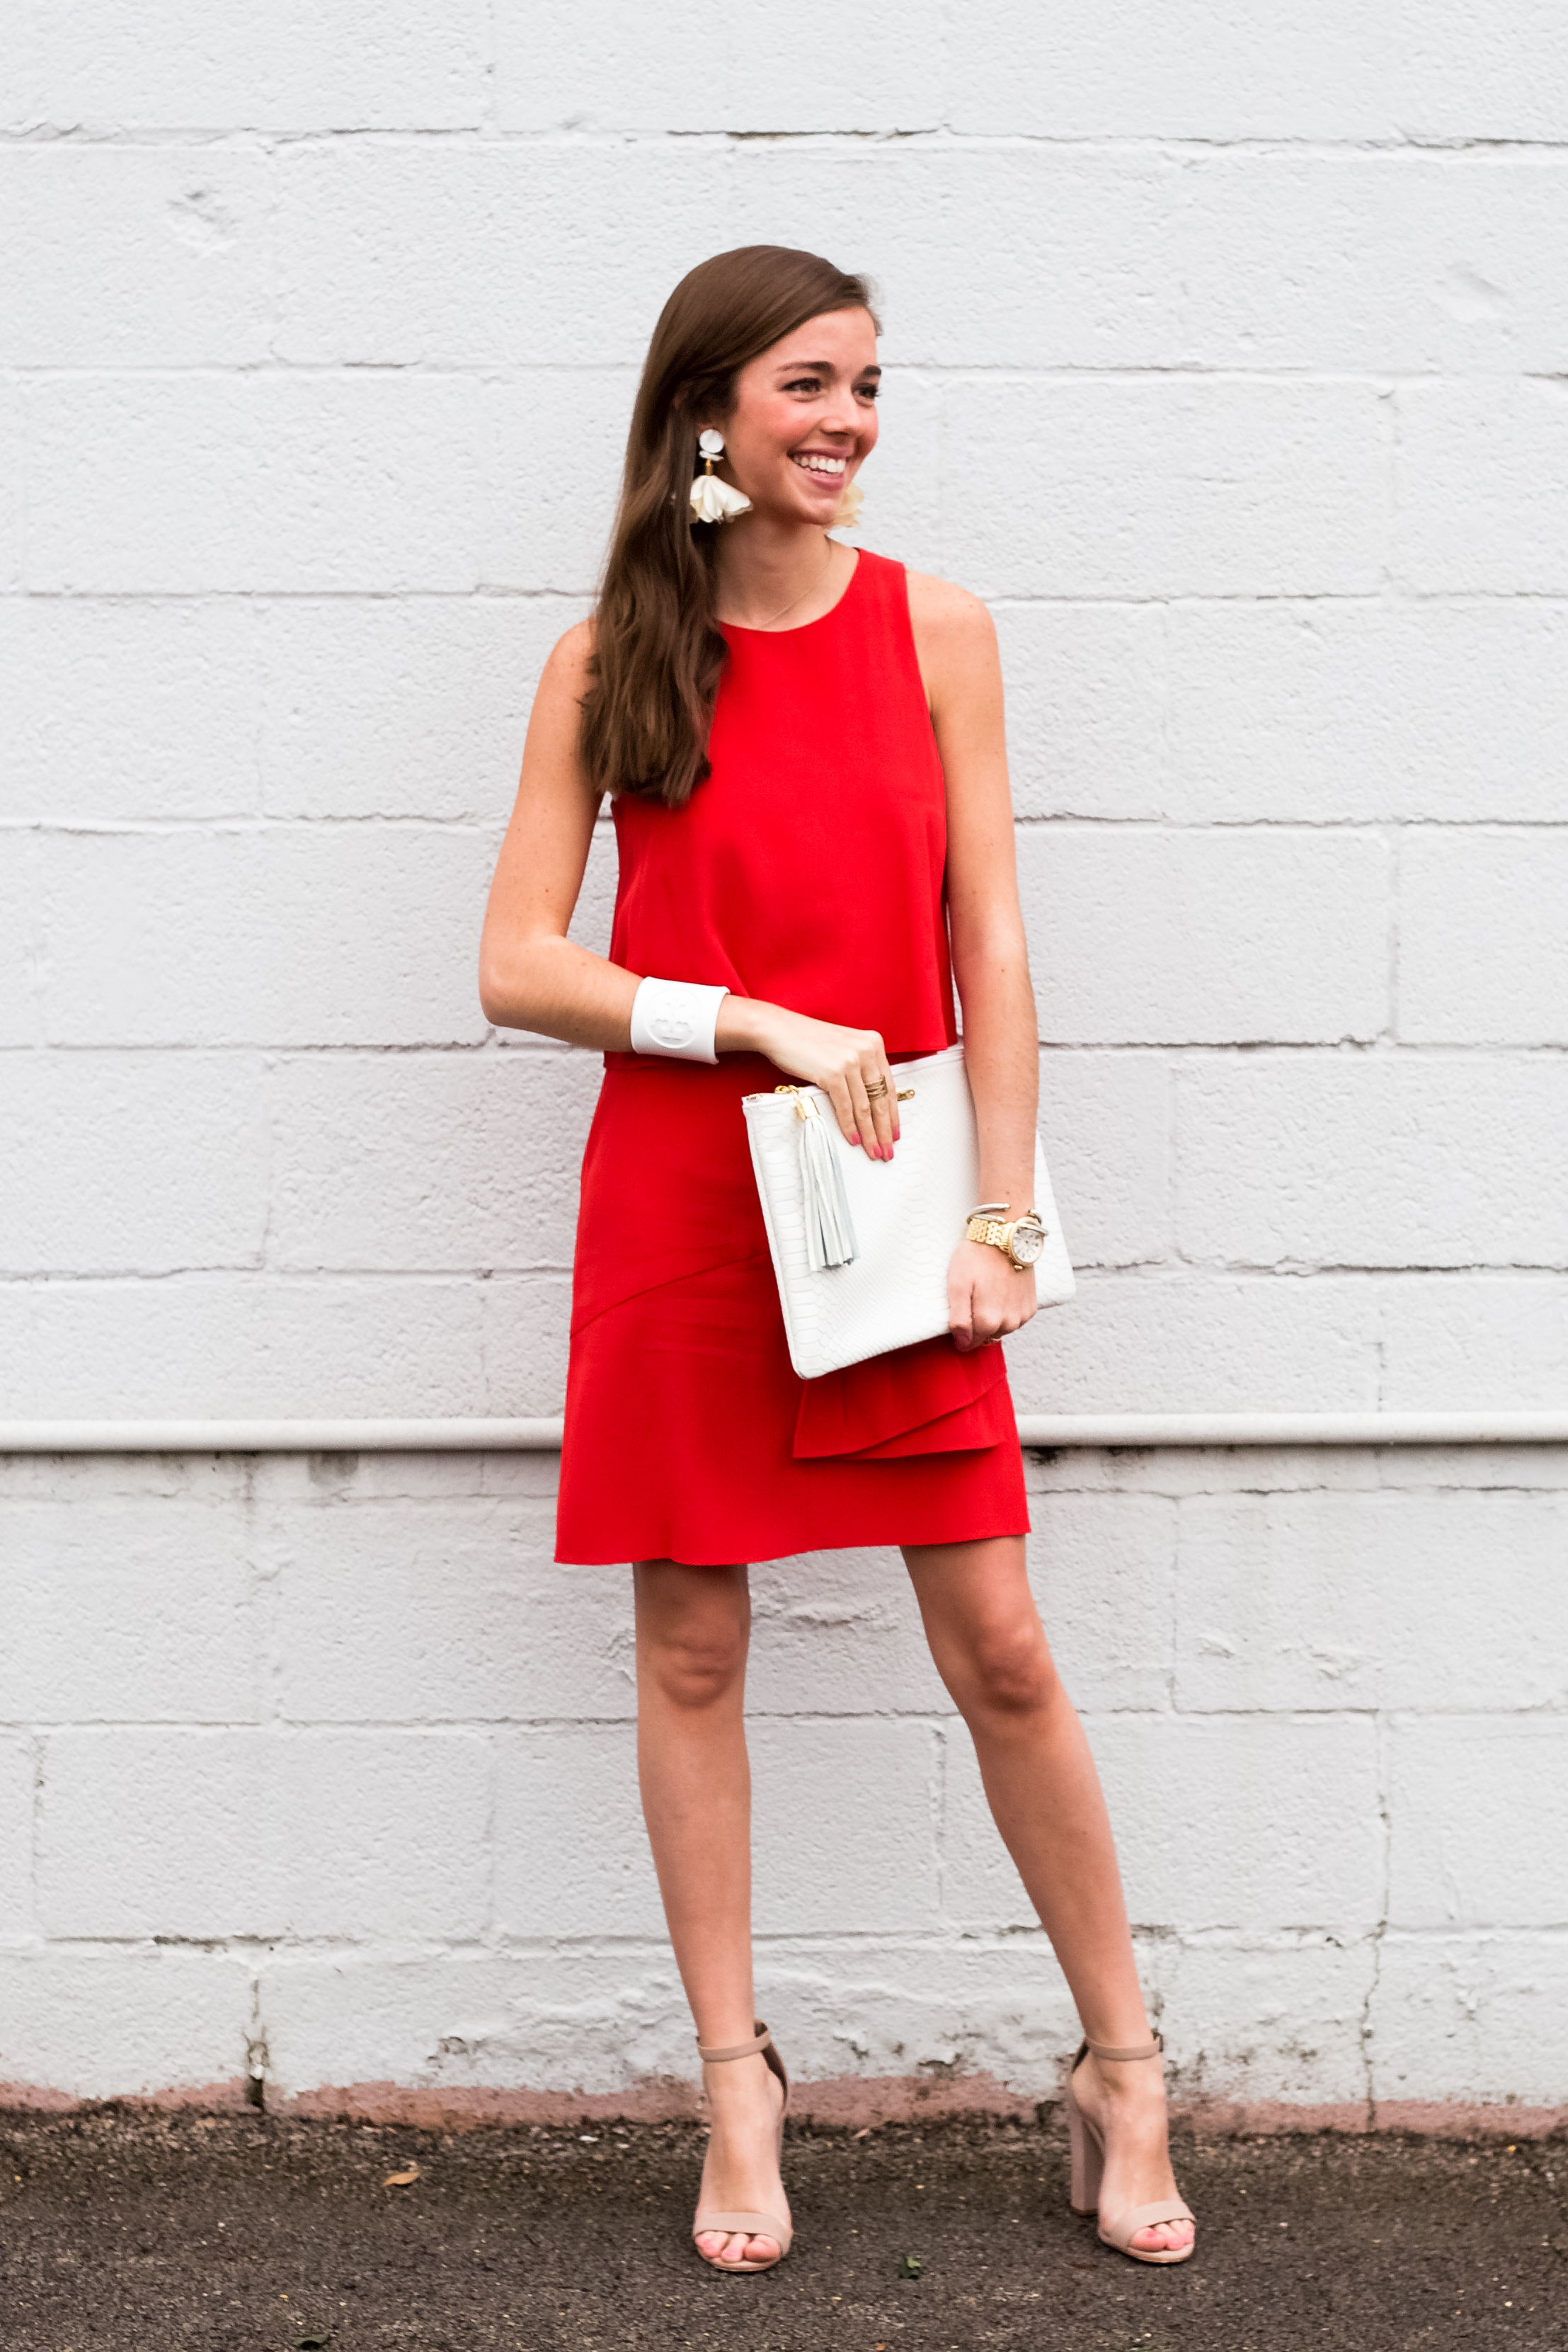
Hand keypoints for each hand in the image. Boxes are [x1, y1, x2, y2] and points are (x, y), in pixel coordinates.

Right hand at [725, 1001, 899, 1158]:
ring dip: (869, 1133)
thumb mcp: (843, 1049)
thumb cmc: (807, 1041)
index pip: (888, 1086)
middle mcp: (866, 1051)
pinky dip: (849, 1126)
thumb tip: (868, 1104)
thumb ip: (859, 1068)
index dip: (893, 1113)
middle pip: (880, 1099)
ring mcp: (850, 1061)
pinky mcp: (833, 1072)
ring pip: (865, 1106)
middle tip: (887, 1151)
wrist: (779, 1030)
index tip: (894, 1133)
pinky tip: (853, 1140)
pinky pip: (845, 1106)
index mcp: (873, 1043)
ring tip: (873, 1151)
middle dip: (885, 1129)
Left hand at [948, 1238, 1037, 1351]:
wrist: (1005, 1237)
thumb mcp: (957, 1287)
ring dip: (993, 1318)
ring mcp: (1022, 1315)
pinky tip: (1001, 1292)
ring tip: (987, 1292)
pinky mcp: (1031, 1307)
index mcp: (988, 1321)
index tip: (959, 1312)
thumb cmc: (976, 1258)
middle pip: (986, 1336)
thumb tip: (963, 1344)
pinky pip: (1015, 1319)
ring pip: (1001, 1329)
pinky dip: (1007, 1311)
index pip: (970, 1343)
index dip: (961, 1332)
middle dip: (977, 1324)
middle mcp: (1008, 1323)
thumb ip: (959, 1320)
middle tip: (972, 1297)